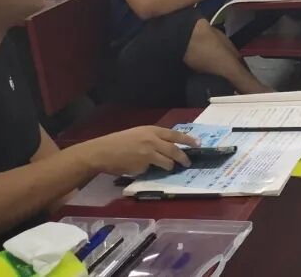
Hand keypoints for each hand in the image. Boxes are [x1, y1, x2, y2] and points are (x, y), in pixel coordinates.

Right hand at [78, 126, 196, 174]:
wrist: (102, 151)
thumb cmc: (119, 141)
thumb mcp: (139, 133)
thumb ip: (153, 138)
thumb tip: (168, 146)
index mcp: (152, 130)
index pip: (175, 135)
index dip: (188, 139)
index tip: (198, 143)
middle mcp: (153, 141)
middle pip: (175, 150)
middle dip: (184, 158)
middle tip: (188, 163)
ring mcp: (148, 155)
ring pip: (167, 163)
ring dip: (168, 166)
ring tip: (164, 167)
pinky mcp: (143, 167)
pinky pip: (152, 170)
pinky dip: (149, 170)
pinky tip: (139, 168)